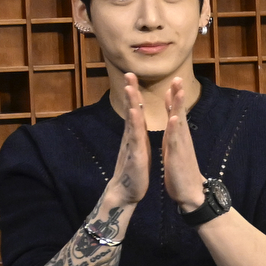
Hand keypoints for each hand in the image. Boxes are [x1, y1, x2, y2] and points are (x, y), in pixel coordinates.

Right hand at [102, 70, 151, 212]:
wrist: (127, 192)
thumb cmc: (135, 170)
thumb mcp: (138, 147)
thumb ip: (137, 134)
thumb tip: (136, 121)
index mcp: (136, 134)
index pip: (135, 109)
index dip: (134, 93)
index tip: (133, 76)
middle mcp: (131, 136)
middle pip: (130, 110)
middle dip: (130, 91)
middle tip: (129, 73)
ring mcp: (131, 144)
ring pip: (131, 120)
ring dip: (130, 103)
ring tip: (129, 87)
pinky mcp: (135, 155)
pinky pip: (135, 138)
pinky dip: (136, 125)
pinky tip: (136, 113)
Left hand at [157, 74, 205, 210]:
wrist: (190, 192)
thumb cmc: (181, 171)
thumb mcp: (175, 150)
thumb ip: (174, 137)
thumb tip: (173, 126)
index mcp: (178, 136)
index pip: (175, 113)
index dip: (173, 97)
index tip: (173, 82)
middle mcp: (181, 137)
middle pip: (180, 112)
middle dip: (178, 95)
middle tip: (178, 78)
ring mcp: (181, 145)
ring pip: (179, 122)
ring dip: (178, 106)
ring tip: (178, 92)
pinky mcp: (178, 155)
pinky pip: (176, 140)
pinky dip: (175, 128)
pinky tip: (174, 118)